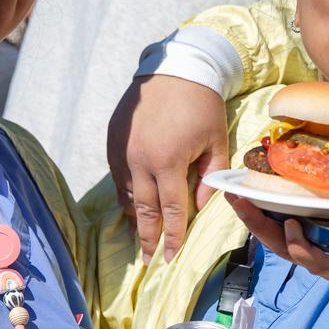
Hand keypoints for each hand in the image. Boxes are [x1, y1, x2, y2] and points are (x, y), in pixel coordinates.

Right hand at [107, 75, 229, 261]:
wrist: (174, 68)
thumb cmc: (202, 104)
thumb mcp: (216, 141)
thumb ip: (210, 176)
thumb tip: (200, 204)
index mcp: (168, 162)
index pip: (172, 211)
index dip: (173, 238)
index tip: (171, 259)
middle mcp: (140, 161)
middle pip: (144, 211)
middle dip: (148, 238)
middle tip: (150, 261)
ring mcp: (122, 152)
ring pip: (127, 196)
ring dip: (137, 218)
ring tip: (143, 236)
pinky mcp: (113, 142)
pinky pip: (119, 178)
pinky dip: (127, 194)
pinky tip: (135, 204)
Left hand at [226, 189, 328, 292]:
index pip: (318, 260)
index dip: (301, 246)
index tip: (292, 225)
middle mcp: (325, 259)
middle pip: (284, 248)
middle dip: (260, 226)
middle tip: (239, 199)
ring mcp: (315, 251)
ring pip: (276, 241)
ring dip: (254, 219)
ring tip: (234, 193)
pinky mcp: (310, 241)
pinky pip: (280, 232)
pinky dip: (264, 216)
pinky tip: (251, 193)